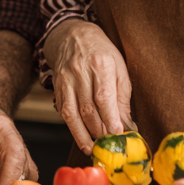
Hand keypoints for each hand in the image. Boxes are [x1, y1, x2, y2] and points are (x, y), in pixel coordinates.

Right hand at [43, 19, 131, 154]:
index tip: (117, 133)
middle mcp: (80, 72)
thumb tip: (127, 124)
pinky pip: (63, 111)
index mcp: (100, 64)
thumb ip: (122, 97)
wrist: (72, 36)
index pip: (104, 97)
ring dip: (83, 134)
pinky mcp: (57, 87)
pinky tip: (81, 137)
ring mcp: (65, 80)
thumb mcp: (119, 67)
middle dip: (99, 130)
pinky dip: (72, 127)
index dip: (110, 118)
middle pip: (88, 108)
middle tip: (109, 145)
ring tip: (92, 148)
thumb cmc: (101, 52)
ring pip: (72, 113)